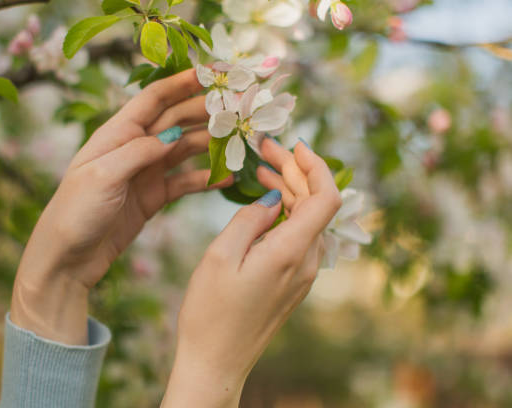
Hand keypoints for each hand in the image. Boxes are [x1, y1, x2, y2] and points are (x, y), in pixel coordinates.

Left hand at [11, 69, 231, 343]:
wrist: (67, 258)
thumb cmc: (75, 212)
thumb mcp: (103, 176)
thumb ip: (139, 151)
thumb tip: (174, 134)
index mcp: (116, 134)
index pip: (153, 100)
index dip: (181, 83)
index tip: (212, 72)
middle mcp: (133, 148)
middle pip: (175, 121)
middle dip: (204, 111)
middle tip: (237, 106)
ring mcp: (145, 172)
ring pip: (184, 149)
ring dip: (209, 143)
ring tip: (238, 140)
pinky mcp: (153, 197)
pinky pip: (184, 182)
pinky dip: (204, 178)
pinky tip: (225, 177)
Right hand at [161, 139, 341, 406]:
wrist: (216, 362)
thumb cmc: (210, 313)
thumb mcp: (220, 257)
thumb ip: (250, 220)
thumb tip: (272, 198)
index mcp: (291, 252)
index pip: (326, 197)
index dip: (315, 165)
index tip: (293, 144)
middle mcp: (307, 262)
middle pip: (316, 204)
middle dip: (295, 171)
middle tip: (265, 150)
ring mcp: (303, 274)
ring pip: (307, 219)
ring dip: (290, 191)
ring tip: (262, 171)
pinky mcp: (294, 282)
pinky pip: (298, 237)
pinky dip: (285, 213)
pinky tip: (265, 203)